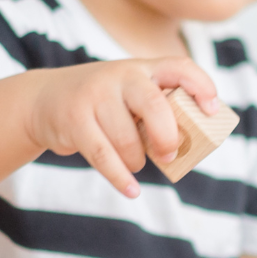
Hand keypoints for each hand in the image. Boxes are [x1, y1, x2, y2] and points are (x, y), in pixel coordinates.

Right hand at [24, 57, 218, 197]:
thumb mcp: (130, 96)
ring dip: (136, 160)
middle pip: (155, 105)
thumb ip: (158, 110)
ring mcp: (94, 95)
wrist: (43, 99)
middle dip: (168, 136)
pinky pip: (103, 155)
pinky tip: (131, 190)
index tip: (213, 110)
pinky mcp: (74, 119)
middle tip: (170, 154)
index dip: (202, 86)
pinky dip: (120, 177)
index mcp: (142, 69)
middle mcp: (120, 76)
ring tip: (134, 162)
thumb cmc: (103, 104)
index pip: (180, 67)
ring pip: (127, 138)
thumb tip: (192, 145)